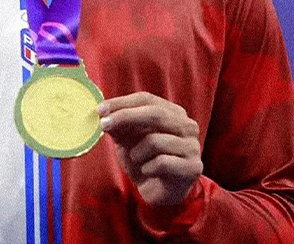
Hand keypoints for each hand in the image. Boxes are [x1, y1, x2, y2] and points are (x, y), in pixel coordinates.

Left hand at [98, 92, 202, 206]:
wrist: (162, 194)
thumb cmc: (146, 162)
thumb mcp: (129, 140)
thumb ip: (121, 125)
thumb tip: (104, 112)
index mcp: (173, 113)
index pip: (147, 99)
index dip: (122, 103)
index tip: (100, 110)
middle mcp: (187, 125)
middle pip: (155, 113)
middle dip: (126, 118)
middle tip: (104, 126)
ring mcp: (193, 146)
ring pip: (156, 141)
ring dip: (136, 153)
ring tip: (137, 160)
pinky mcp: (193, 167)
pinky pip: (162, 163)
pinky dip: (147, 168)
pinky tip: (148, 172)